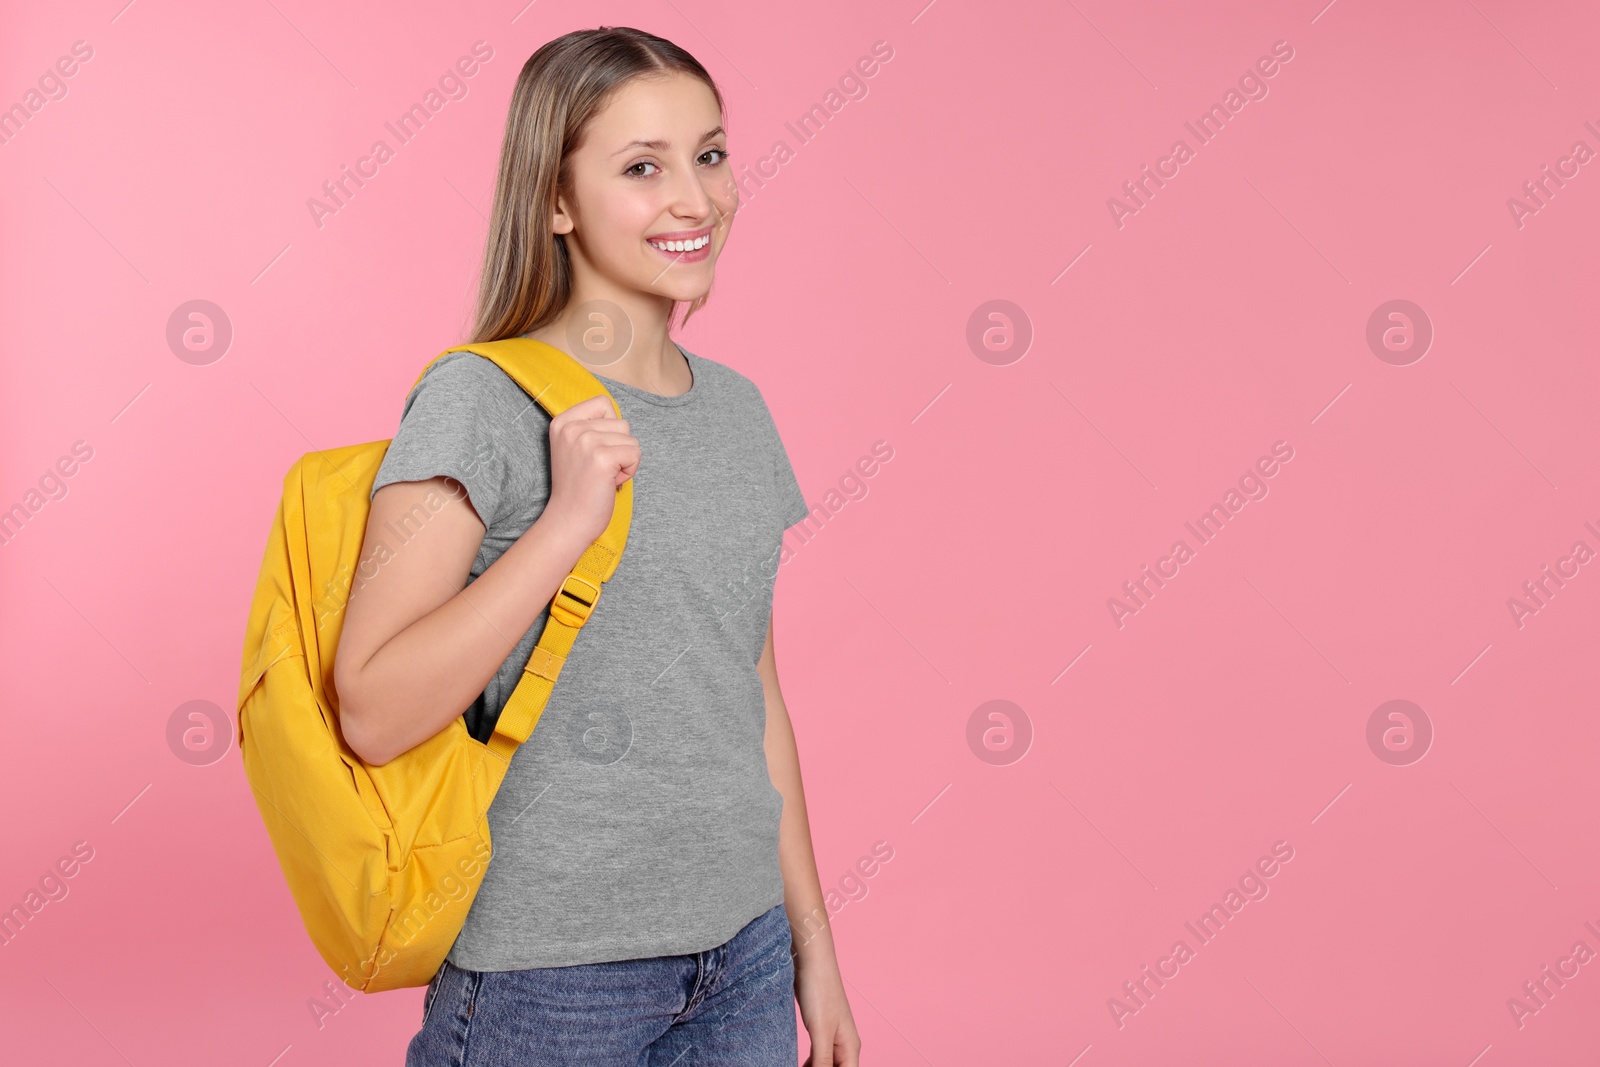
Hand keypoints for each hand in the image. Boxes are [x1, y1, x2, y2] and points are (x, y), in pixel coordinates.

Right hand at [542, 394, 638, 545]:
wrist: (568, 520)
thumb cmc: (578, 487)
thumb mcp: (575, 448)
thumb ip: (591, 427)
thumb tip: (620, 419)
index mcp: (562, 422)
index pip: (603, 403)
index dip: (610, 428)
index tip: (594, 451)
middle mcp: (571, 427)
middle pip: (622, 423)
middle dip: (619, 449)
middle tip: (598, 470)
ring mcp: (586, 441)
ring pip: (631, 439)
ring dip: (625, 461)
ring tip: (603, 477)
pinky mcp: (602, 457)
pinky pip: (635, 454)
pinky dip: (629, 471)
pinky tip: (610, 483)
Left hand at [796, 955, 860, 1065]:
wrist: (811, 960)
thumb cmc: (820, 990)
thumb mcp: (820, 1032)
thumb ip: (822, 1061)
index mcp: (850, 1047)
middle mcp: (844, 1044)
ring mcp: (831, 1036)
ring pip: (825, 1066)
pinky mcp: (819, 1028)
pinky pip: (816, 1056)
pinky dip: (809, 1064)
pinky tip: (799, 1065)